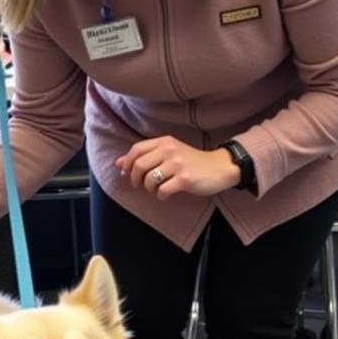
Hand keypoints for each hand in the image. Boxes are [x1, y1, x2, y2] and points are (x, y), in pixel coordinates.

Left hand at [117, 136, 239, 199]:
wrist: (220, 167)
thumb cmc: (192, 161)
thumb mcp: (169, 153)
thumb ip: (145, 156)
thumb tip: (118, 164)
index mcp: (165, 142)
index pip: (136, 149)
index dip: (127, 163)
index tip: (127, 173)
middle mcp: (170, 150)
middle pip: (139, 165)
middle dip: (135, 179)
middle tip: (140, 185)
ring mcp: (178, 164)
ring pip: (149, 180)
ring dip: (149, 189)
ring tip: (156, 189)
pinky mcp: (185, 179)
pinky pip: (162, 191)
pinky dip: (160, 196)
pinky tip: (166, 195)